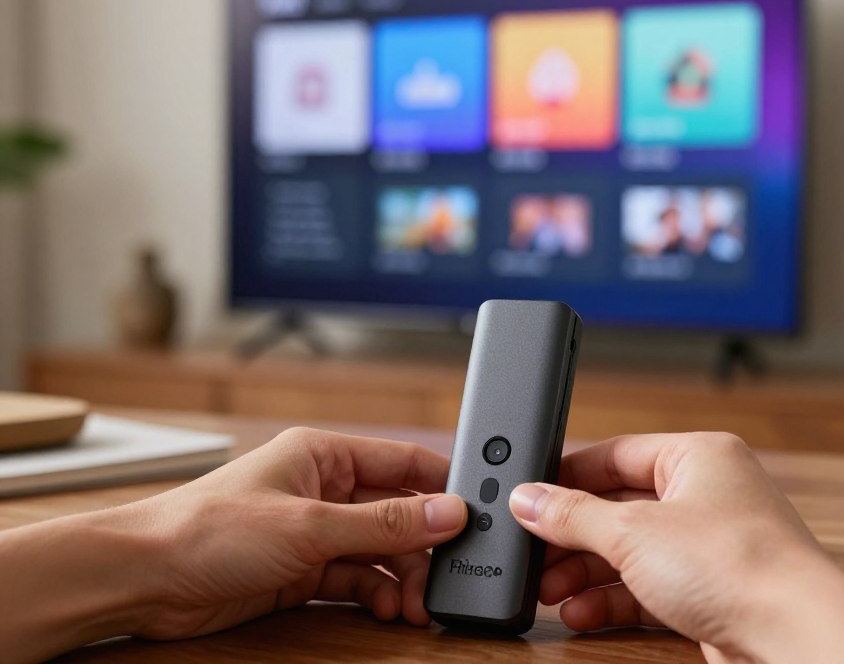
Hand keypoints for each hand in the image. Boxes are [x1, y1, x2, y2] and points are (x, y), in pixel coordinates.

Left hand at [0, 427, 468, 662]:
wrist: (146, 579)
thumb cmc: (208, 528)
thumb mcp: (310, 525)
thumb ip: (382, 522)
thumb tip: (446, 512)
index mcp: (325, 454)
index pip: (403, 461)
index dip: (442, 486)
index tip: (477, 514)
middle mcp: (324, 489)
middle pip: (396, 513)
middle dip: (422, 546)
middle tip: (445, 578)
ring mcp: (313, 532)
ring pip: (379, 552)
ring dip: (401, 578)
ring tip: (416, 605)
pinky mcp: (302, 571)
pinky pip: (355, 580)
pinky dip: (374, 595)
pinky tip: (386, 609)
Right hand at [509, 432, 843, 663]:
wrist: (794, 638)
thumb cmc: (741, 566)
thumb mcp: (633, 532)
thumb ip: (572, 514)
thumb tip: (530, 498)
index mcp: (697, 456)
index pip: (615, 455)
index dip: (568, 476)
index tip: (531, 496)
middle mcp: (706, 495)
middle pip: (618, 508)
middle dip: (573, 537)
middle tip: (535, 553)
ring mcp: (710, 546)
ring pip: (630, 552)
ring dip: (586, 573)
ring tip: (550, 591)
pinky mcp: (711, 592)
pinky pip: (647, 587)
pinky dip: (612, 599)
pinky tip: (582, 612)